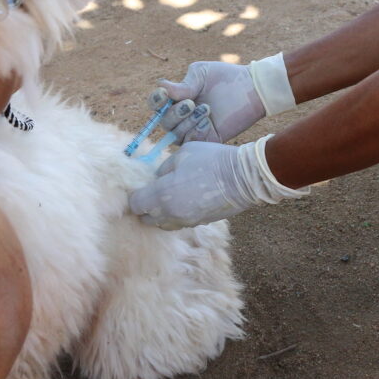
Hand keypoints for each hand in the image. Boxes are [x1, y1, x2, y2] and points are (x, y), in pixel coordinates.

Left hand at [129, 135, 309, 229]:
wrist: (243, 177)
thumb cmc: (211, 160)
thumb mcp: (182, 154)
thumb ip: (164, 168)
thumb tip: (157, 178)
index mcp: (162, 195)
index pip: (135, 204)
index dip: (135, 195)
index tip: (141, 187)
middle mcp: (171, 214)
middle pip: (147, 218)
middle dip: (146, 207)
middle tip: (152, 192)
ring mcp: (186, 221)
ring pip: (163, 224)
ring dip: (161, 214)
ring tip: (168, 198)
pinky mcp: (199, 223)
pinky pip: (179, 223)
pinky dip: (176, 215)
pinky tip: (184, 201)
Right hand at [149, 54, 295, 143]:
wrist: (252, 89)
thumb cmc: (226, 78)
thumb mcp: (200, 74)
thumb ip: (182, 85)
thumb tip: (160, 87)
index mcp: (178, 98)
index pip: (156, 104)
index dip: (155, 101)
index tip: (164, 95)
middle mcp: (182, 115)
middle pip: (163, 122)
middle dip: (174, 114)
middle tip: (191, 103)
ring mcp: (194, 128)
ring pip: (175, 134)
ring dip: (186, 123)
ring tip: (205, 109)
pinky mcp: (207, 139)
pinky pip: (191, 143)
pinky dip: (195, 133)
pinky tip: (206, 123)